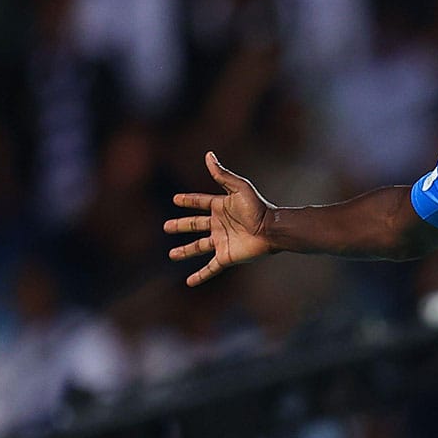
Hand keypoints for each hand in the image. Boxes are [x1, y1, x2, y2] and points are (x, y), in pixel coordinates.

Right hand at [164, 152, 274, 285]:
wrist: (271, 230)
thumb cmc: (258, 208)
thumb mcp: (238, 188)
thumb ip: (222, 175)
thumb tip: (209, 155)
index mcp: (221, 207)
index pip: (200, 202)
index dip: (188, 200)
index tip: (176, 199)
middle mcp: (219, 225)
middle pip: (194, 225)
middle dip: (180, 225)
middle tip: (166, 227)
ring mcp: (221, 241)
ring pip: (198, 247)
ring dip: (185, 251)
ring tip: (172, 255)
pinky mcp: (226, 256)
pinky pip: (210, 268)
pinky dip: (200, 275)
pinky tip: (190, 282)